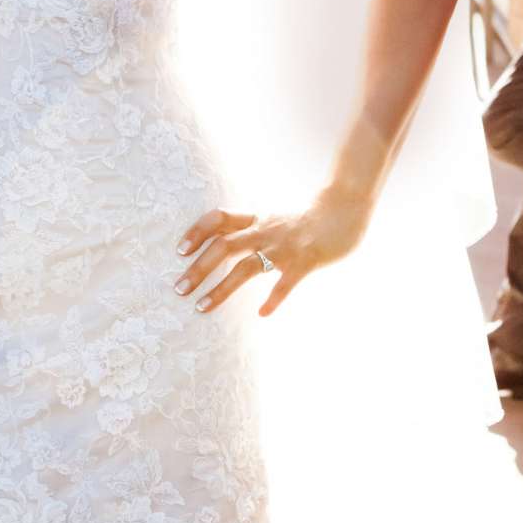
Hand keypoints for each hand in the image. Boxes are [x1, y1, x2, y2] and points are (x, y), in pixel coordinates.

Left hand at [174, 189, 375, 317]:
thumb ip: (250, 229)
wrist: (343, 209)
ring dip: (222, 288)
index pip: (218, 218)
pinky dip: (273, 298)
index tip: (180, 251)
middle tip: (179, 289)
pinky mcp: (305, 260)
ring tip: (202, 308)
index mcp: (256, 219)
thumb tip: (221, 243)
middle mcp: (265, 231)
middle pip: (224, 246)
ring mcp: (284, 246)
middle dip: (199, 268)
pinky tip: (262, 313)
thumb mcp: (272, 219)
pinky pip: (285, 282)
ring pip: (246, 267)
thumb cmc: (305, 219)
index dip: (197, 232)